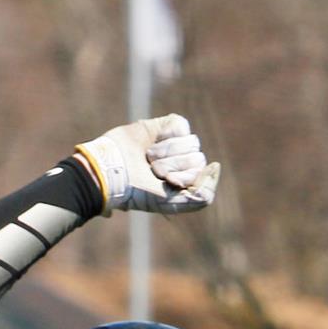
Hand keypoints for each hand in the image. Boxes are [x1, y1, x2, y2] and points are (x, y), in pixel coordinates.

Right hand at [74, 115, 221, 215]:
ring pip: (192, 143)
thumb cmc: (138, 191)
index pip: (202, 174)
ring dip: (166, 152)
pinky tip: (152, 142)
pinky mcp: (168, 124)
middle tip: (153, 171)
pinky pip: (182, 126)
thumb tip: (215, 165)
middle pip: (198, 158)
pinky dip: (166, 135)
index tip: (165, 182)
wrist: (112, 170)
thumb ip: (202, 196)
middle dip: (173, 165)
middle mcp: (183, 162)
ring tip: (149, 158)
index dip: (183, 177)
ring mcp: (177, 142)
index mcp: (186, 181)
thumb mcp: (172, 203)